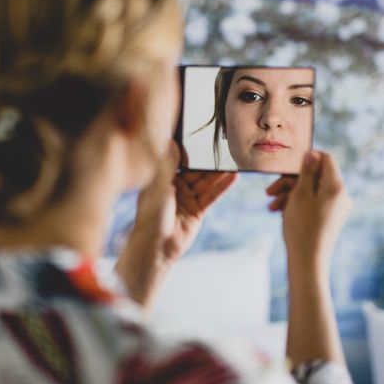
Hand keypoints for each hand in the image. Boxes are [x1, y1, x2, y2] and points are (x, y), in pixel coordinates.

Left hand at [116, 140, 236, 307]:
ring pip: (206, 183)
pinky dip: (222, 187)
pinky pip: (211, 196)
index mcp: (162, 179)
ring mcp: (188, 199)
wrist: (156, 247)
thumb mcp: (158, 187)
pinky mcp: (197, 211)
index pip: (178, 161)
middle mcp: (176, 187)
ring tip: (233, 160)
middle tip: (223, 147)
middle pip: (196, 171)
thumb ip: (167, 166)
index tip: (200, 136)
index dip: (189, 151)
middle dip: (207, 161)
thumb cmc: (151, 217)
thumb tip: (169, 141)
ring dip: (219, 173)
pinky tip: (233, 177)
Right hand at [266, 150, 351, 266]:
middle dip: (290, 181)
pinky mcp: (331, 218)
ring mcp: (337, 208)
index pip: (326, 158)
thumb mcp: (300, 194)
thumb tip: (312, 154)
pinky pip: (314, 202)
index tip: (287, 167)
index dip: (307, 158)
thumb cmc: (302, 227)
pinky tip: (280, 212)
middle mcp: (341, 195)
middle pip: (315, 176)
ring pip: (311, 190)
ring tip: (271, 206)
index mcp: (336, 186)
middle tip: (269, 191)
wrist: (308, 261)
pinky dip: (297, 204)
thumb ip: (307, 172)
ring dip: (289, 194)